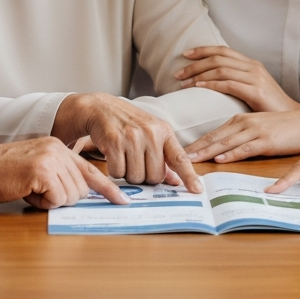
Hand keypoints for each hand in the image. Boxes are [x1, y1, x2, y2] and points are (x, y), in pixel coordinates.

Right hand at [0, 136, 128, 207]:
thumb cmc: (7, 175)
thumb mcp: (39, 170)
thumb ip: (60, 177)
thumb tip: (80, 195)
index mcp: (60, 149)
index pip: (90, 170)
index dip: (107, 188)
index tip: (122, 200)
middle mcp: (59, 150)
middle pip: (82, 188)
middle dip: (64, 198)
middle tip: (40, 192)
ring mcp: (51, 159)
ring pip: (71, 195)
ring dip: (52, 201)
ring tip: (32, 190)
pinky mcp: (42, 170)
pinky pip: (57, 198)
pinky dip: (44, 203)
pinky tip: (29, 192)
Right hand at [53, 93, 202, 192]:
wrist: (101, 108)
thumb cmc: (130, 124)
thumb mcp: (151, 135)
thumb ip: (164, 158)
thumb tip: (177, 181)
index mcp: (164, 131)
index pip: (179, 158)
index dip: (189, 175)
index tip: (197, 190)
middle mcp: (151, 133)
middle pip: (154, 177)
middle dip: (144, 177)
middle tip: (137, 162)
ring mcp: (132, 137)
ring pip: (135, 177)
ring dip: (128, 174)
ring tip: (125, 156)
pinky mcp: (114, 141)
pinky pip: (118, 173)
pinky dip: (115, 171)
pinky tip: (114, 156)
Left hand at [175, 46, 298, 111]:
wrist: (295, 120)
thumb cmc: (272, 109)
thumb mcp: (254, 90)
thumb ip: (238, 83)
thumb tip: (216, 82)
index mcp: (252, 64)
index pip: (223, 50)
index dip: (203, 50)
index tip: (185, 55)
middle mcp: (253, 67)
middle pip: (218, 57)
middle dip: (196, 63)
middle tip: (178, 73)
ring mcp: (256, 78)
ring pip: (221, 69)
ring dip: (199, 75)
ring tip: (184, 84)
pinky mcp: (256, 92)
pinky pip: (229, 84)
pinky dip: (212, 84)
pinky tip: (200, 87)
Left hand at [185, 107, 299, 162]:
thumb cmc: (281, 128)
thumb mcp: (256, 129)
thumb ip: (239, 137)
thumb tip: (221, 151)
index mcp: (240, 120)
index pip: (213, 133)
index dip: (196, 143)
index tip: (179, 152)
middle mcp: (244, 123)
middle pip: (215, 137)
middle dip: (196, 148)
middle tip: (177, 157)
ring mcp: (256, 131)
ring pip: (226, 142)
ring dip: (208, 151)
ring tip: (191, 159)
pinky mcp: (267, 140)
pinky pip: (246, 148)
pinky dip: (233, 154)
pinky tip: (221, 159)